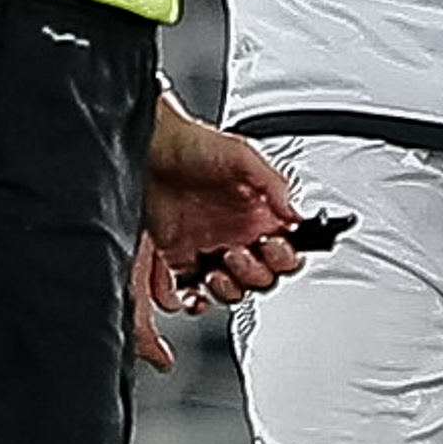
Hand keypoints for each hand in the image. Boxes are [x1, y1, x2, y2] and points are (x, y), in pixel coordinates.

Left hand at [134, 105, 307, 364]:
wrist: (145, 148)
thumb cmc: (190, 144)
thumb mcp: (241, 154)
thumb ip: (274, 183)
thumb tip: (297, 214)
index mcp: (259, 211)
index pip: (287, 250)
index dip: (285, 257)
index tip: (272, 247)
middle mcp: (237, 232)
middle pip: (265, 276)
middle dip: (255, 273)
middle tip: (237, 252)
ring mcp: (209, 246)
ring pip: (235, 289)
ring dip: (231, 287)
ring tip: (217, 268)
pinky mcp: (179, 257)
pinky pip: (195, 291)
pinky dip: (197, 299)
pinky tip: (196, 290)